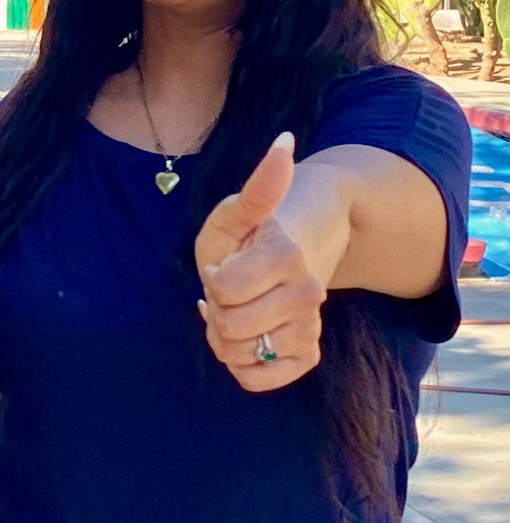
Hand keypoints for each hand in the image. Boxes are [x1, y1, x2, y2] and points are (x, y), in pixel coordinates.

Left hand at [194, 132, 326, 393]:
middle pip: (229, 328)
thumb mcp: (237, 212)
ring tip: (240, 310)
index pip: (222, 291)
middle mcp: (307, 293)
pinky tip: (248, 338)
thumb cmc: (252, 235)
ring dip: (226, 338)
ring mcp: (310, 327)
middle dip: (216, 311)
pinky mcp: (308, 355)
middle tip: (230, 291)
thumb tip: (285, 141)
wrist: (294, 256)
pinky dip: (242, 365)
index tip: (226, 264)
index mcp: (287, 255)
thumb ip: (258, 186)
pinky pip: (258, 382)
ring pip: (241, 357)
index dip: (212, 279)